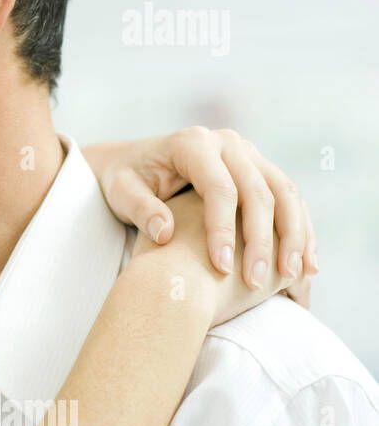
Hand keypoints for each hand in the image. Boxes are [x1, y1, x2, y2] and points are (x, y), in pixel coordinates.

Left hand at [84, 127, 315, 304]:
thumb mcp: (122, 191)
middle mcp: (227, 143)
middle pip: (258, 191)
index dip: (223, 230)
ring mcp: (247, 153)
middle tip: (257, 282)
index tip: (221, 268)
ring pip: (284, 192)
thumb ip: (141, 209)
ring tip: (293, 276)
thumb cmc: (124, 179)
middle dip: (262, 240)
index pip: (219, 189)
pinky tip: (304, 262)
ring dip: (293, 235)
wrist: (133, 161)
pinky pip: (289, 197)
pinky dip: (300, 228)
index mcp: (193, 143)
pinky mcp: (259, 167)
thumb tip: (165, 233)